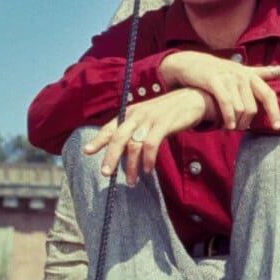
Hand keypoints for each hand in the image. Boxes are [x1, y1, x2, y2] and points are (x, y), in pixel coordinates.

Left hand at [83, 87, 211, 185]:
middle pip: (118, 137)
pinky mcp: (164, 124)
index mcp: (130, 113)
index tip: (86, 151)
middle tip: (105, 173)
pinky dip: (148, 159)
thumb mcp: (147, 118)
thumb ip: (134, 131)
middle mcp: (137, 115)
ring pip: (134, 144)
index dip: (98, 140)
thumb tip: (122, 152)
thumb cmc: (168, 112)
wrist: (193, 98)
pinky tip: (147, 169)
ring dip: (131, 165)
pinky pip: (151, 144)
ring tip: (131, 180)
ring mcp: (150, 119)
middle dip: (110, 156)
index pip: (110, 127)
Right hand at [159, 51, 279, 130]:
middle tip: (241, 129)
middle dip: (247, 122)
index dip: (274, 112)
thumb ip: (260, 72)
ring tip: (231, 128)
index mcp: (250, 75)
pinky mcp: (214, 81)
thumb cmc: (218, 70)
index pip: (268, 95)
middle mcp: (242, 76)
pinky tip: (228, 126)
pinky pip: (226, 103)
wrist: (190, 63)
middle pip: (253, 107)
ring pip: (240, 108)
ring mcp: (228, 78)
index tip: (277, 127)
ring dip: (236, 122)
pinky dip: (228, 117)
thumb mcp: (240, 69)